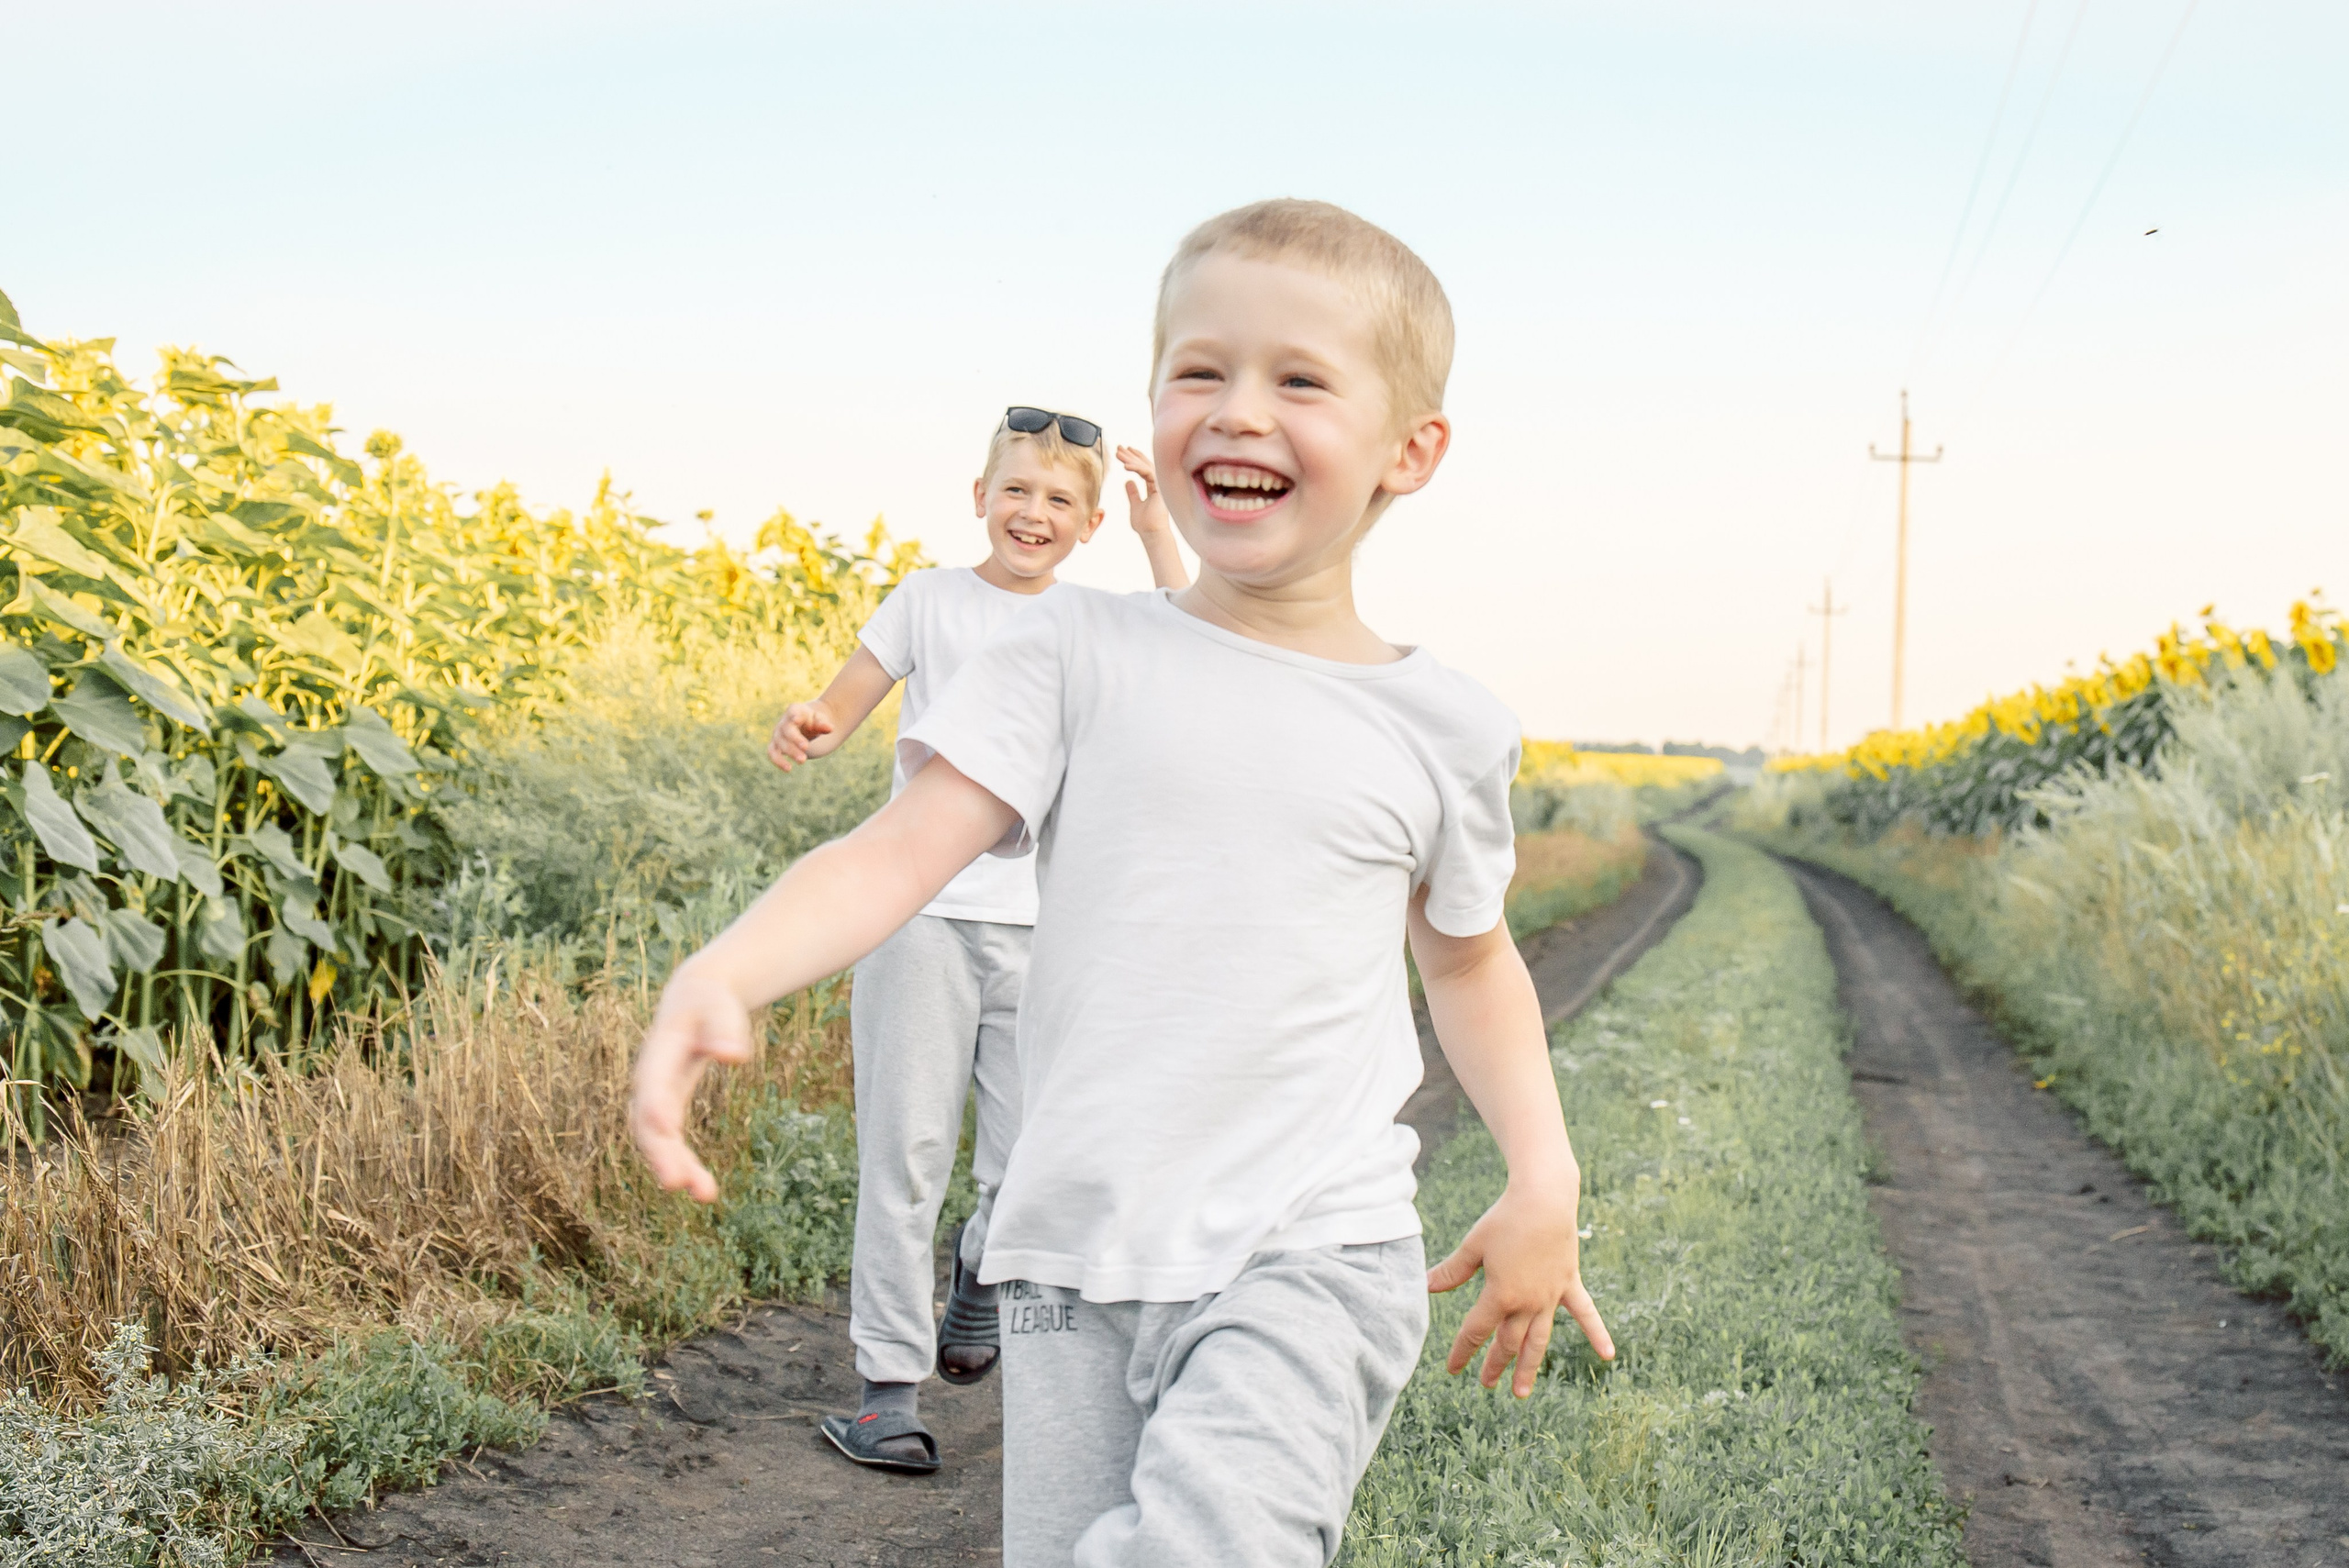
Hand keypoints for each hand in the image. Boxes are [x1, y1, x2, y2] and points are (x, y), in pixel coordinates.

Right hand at [630, 961, 755, 1203]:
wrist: (695, 1002)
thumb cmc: (709, 1004)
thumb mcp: (719, 1007)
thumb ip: (725, 1029)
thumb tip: (735, 1056)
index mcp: (659, 1051)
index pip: (653, 1082)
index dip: (656, 1105)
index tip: (667, 1128)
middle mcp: (650, 1081)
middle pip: (647, 1121)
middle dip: (660, 1152)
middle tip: (677, 1183)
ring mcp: (657, 1099)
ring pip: (658, 1141)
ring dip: (675, 1168)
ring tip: (705, 1195)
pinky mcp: (669, 1111)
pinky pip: (672, 1144)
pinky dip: (685, 1166)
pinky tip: (705, 1191)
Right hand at [767, 700, 835, 771]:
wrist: (806, 725)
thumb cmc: (813, 721)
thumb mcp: (820, 719)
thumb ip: (823, 724)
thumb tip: (830, 728)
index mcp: (795, 710)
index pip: (793, 711)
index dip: (794, 715)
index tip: (796, 720)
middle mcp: (784, 722)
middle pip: (787, 730)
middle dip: (796, 739)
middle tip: (806, 748)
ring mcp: (778, 734)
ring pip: (780, 743)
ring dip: (790, 752)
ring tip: (802, 760)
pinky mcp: (775, 745)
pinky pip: (772, 753)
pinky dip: (778, 761)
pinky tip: (788, 769)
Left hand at [1117, 445, 1170, 537]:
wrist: (1152, 534)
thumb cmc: (1145, 524)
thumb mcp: (1135, 506)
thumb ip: (1133, 493)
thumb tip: (1128, 482)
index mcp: (1154, 488)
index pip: (1144, 469)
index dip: (1135, 459)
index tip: (1125, 452)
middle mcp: (1158, 485)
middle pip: (1145, 465)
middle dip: (1131, 455)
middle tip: (1118, 448)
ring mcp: (1160, 486)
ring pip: (1146, 467)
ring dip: (1131, 459)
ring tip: (1118, 453)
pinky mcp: (1160, 488)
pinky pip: (1147, 474)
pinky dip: (1136, 468)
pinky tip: (1125, 466)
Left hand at [1426, 1174, 1613, 1395]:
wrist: (1543, 1198)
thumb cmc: (1504, 1219)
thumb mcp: (1473, 1246)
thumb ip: (1451, 1271)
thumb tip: (1425, 1286)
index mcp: (1500, 1295)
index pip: (1476, 1331)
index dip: (1462, 1351)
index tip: (1452, 1369)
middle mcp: (1528, 1303)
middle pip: (1508, 1342)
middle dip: (1495, 1364)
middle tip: (1485, 1384)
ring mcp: (1551, 1296)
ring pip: (1538, 1339)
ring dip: (1529, 1366)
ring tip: (1521, 1393)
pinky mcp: (1569, 1283)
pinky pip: (1585, 1313)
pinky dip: (1597, 1333)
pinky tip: (1607, 1355)